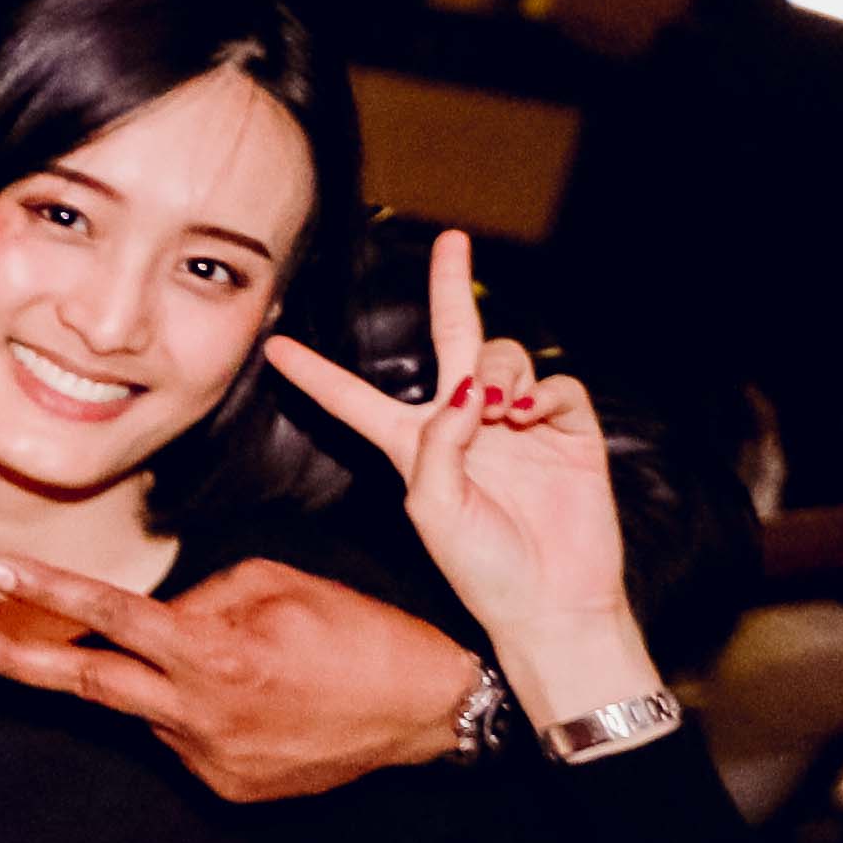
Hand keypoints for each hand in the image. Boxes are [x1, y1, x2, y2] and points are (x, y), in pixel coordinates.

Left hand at [0, 556, 493, 801]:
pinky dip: (185, 708)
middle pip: (86, 686)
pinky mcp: (226, 787)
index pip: (110, 619)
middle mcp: (202, 716)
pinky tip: (245, 697)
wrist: (425, 712)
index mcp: (215, 656)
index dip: (46, 593)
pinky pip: (179, 736)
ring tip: (213, 660)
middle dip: (16, 663)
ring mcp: (210, 759)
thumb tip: (150, 613)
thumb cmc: (359, 633)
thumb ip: (199, 595)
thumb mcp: (279, 583)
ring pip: (141, 709)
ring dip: (140, 680)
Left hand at [263, 230, 654, 706]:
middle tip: (453, 239)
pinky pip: (557, 384)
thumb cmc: (483, 570)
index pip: (354, 400)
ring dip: (498, 372)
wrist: (554, 603)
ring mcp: (519, 424)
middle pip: (451, 341)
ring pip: (504, 359)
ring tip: (499, 413)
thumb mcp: (435, 512)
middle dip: (451, 288)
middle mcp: (464, 424)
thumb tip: (466, 392)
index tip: (274, 346)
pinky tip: (528, 417)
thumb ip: (437, 447)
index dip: (316, 375)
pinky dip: (543, 391)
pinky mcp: (568, 431)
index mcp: (413, 447)